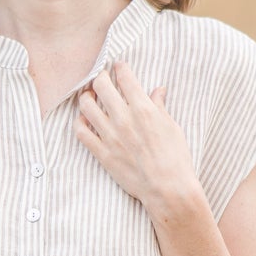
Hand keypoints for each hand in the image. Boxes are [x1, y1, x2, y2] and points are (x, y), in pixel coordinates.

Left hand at [75, 63, 199, 218]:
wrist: (168, 189)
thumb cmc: (175, 158)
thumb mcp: (172, 127)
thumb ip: (160, 106)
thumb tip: (158, 90)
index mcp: (143, 108)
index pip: (124, 76)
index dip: (120, 67)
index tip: (118, 67)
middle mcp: (124, 118)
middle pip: (101, 85)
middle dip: (101, 77)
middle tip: (103, 79)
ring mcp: (110, 136)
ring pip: (86, 105)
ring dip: (86, 97)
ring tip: (90, 97)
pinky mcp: (102, 153)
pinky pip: (81, 132)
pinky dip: (80, 122)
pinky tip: (84, 120)